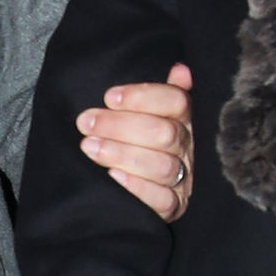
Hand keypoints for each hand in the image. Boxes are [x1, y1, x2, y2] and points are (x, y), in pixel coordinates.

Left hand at [76, 63, 193, 221]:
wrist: (140, 180)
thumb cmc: (137, 135)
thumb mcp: (146, 110)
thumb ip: (158, 91)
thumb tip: (181, 69)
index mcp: (184, 117)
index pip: (176, 101)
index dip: (143, 97)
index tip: (108, 97)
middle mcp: (189, 146)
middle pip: (165, 133)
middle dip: (121, 126)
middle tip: (86, 123)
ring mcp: (185, 178)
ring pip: (163, 166)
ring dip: (122, 155)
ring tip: (90, 147)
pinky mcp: (176, 206)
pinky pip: (164, 201)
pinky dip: (138, 188)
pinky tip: (113, 177)